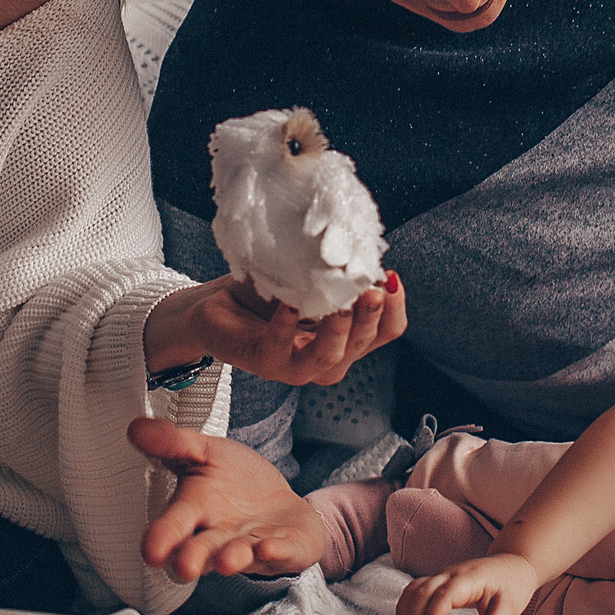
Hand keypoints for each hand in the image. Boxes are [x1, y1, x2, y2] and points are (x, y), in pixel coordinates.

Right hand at [131, 417, 327, 581]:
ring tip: (228, 559)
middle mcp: (218, 538)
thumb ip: (174, 444)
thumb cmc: (236, 482)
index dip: (160, 540)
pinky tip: (270, 547)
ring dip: (233, 558)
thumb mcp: (207, 453)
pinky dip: (276, 551)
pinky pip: (281, 552)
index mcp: (195, 513)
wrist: (278, 499)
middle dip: (192, 559)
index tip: (151, 551)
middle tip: (185, 566)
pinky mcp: (285, 548)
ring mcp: (251, 546)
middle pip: (201, 552)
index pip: (172, 528)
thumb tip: (136, 428)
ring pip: (238, 556)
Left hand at [143, 272, 405, 388]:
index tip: (391, 277)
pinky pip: (280, 348)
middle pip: (361, 344)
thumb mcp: (311, 276)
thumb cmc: (269, 291)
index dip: (394, 308)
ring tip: (340, 304)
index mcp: (346, 338)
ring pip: (328, 358)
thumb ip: (337, 272)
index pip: (386, 331)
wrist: (219, 305)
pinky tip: (290, 305)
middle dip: (370, 317)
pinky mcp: (263, 362)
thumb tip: (364, 248)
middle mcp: (328, 358)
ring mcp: (296, 367)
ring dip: (337, 330)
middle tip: (371, 289)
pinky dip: (287, 327)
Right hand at [395, 553, 542, 614]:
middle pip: (422, 592)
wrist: (512, 563)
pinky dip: (407, 608)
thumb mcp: (510, 609)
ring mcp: (442, 575)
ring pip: (413, 589)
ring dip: (406, 614)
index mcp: (469, 579)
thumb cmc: (512, 583)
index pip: (444, 596)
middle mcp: (451, 574)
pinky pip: (415, 590)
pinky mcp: (438, 581)